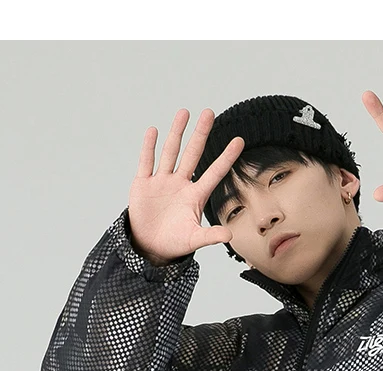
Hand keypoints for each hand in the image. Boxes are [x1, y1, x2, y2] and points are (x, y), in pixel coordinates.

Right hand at [128, 109, 244, 262]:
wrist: (149, 247)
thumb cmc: (174, 243)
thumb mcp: (194, 239)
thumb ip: (210, 236)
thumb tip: (230, 235)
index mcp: (195, 196)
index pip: (215, 172)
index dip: (226, 157)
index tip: (239, 140)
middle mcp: (181, 184)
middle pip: (193, 154)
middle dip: (201, 134)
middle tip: (209, 112)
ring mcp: (162, 182)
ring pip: (171, 152)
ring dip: (177, 132)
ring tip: (184, 112)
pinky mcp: (144, 184)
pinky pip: (147, 162)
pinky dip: (149, 147)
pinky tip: (154, 131)